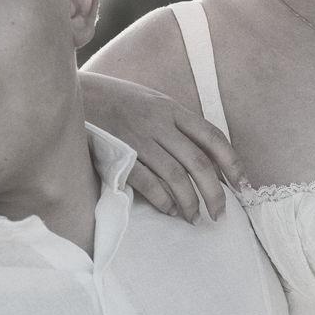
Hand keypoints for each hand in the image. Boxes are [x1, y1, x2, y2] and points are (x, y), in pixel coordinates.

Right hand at [79, 72, 241, 220]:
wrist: (72, 96)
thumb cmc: (114, 102)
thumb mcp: (149, 102)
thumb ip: (173, 124)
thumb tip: (202, 156)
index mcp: (170, 109)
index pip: (212, 136)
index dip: (232, 163)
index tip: (242, 184)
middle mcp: (158, 123)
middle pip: (199, 163)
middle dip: (215, 193)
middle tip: (219, 214)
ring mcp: (138, 139)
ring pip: (176, 177)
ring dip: (190, 203)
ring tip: (194, 218)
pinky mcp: (118, 155)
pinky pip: (148, 183)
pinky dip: (162, 200)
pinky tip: (169, 210)